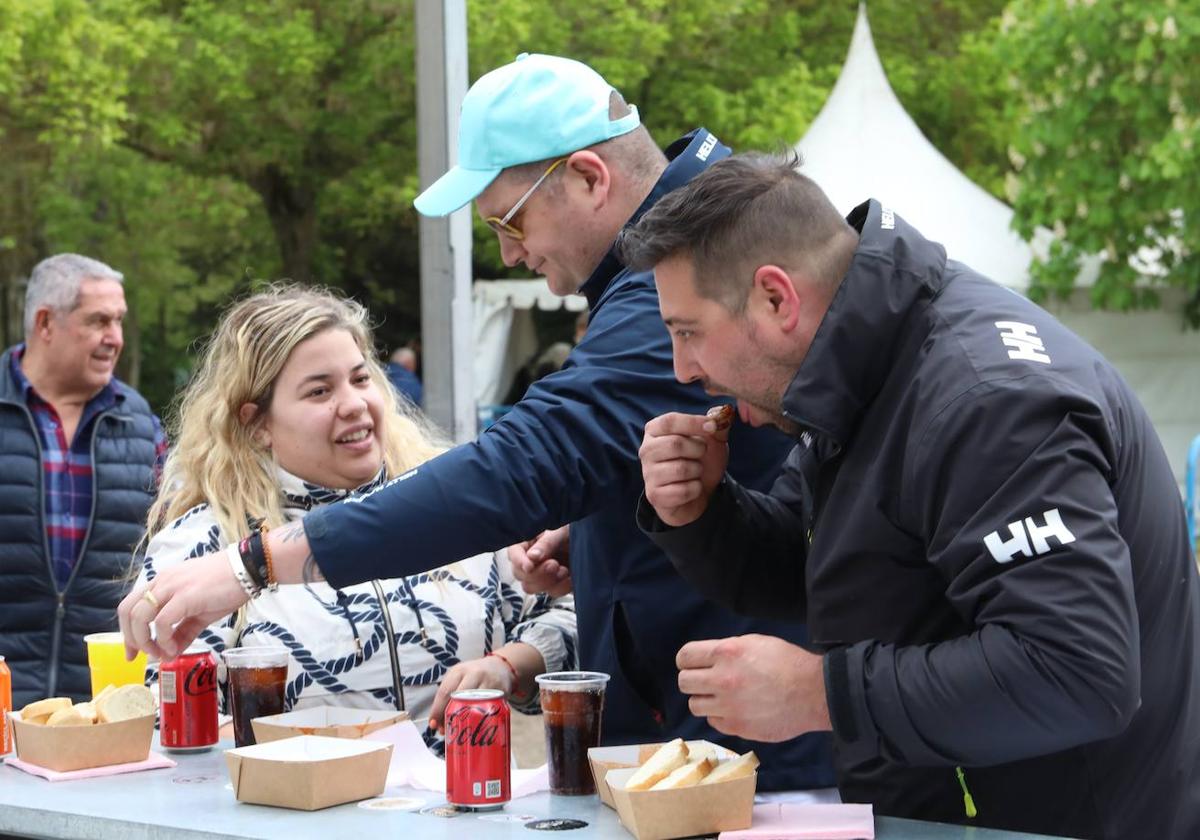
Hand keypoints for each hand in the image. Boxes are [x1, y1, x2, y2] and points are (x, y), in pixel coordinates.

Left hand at [118, 546, 248, 660]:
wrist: (247, 569)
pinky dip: (163, 639)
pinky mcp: (184, 596)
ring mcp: (171, 587)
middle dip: (130, 638)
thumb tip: (170, 654)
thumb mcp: (200, 613)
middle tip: (141, 655)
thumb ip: (183, 633)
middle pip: (128, 610)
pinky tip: (174, 647)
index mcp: (163, 582)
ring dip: (145, 641)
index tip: (133, 652)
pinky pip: (162, 622)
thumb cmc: (226, 587)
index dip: (127, 631)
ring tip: (160, 652)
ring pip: (139, 616)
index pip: (132, 605)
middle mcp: (162, 582)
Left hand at [428, 655, 515, 731]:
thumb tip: (437, 723)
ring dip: (465, 720)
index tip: (433, 724)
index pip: (445, 692)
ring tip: (458, 730)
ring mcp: (489, 682)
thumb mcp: (459, 677)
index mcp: (459, 671)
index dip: (437, 710)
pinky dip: (480, 719)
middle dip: (449, 717)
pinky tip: (475, 725)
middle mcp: (474, 674)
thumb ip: (448, 694)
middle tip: (444, 730)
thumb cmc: (473, 676)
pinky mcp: (501, 691)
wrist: (500, 667)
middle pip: (458, 699)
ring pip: (474, 705)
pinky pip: (488, 709)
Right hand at [509, 526, 571, 596]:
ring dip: (548, 582)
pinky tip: (571, 577)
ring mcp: (541, 574)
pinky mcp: (554, 584)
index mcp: (526, 542)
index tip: (529, 567)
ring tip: (564, 570)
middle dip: (537, 573)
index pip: (513, 554)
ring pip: (531, 587)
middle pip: (520, 575)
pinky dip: (562, 587)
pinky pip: (552, 592)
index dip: (519, 561)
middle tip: (554, 565)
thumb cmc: (573, 529)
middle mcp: (530, 559)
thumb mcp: (560, 531)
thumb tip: (532, 557)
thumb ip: (546, 543)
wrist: (592, 542)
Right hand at [640, 411, 730, 526]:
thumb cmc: (700, 461)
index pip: (669, 421)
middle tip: (702, 454)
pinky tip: (691, 489)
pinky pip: (684, 490)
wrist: (697, 494)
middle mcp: (647, 450)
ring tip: (694, 472)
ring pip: (681, 469)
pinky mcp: (654, 495)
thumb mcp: (712, 441)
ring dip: (697, 471)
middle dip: (698, 450)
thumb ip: (717, 427)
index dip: (693, 422)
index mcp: (655, 431)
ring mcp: (648, 474)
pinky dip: (695, 489)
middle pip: (675, 444)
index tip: (712, 427)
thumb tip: (721, 415)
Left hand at [676, 634, 830, 741]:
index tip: (693, 664)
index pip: (685, 656)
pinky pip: (712, 721)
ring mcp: (728, 706)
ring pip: (694, 705)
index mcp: (726, 653)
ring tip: (721, 697)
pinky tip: (735, 709)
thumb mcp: (755, 642)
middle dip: (693, 680)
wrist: (814, 693)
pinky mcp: (736, 727)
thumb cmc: (787, 663)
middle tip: (707, 681)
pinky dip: (720, 716)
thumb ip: (727, 651)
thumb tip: (707, 659)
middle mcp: (722, 679)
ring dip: (705, 700)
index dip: (687, 660)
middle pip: (684, 682)